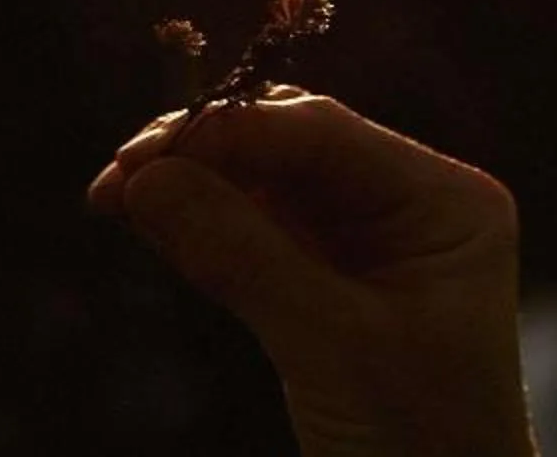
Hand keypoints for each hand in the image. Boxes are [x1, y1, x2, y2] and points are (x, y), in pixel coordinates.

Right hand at [87, 88, 536, 456]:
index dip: (229, 132)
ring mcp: (366, 243)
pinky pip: (254, 231)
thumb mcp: (333, 348)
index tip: (144, 156)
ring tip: (111, 196)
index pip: (324, 135)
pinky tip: (146, 220)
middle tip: (119, 175)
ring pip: (263, 184)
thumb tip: (145, 180)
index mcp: (445, 204)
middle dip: (203, 153)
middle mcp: (410, 206)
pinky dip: (200, 224)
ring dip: (190, 185)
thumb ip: (242, 257)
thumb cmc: (416, 446)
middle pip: (290, 146)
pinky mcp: (326, 283)